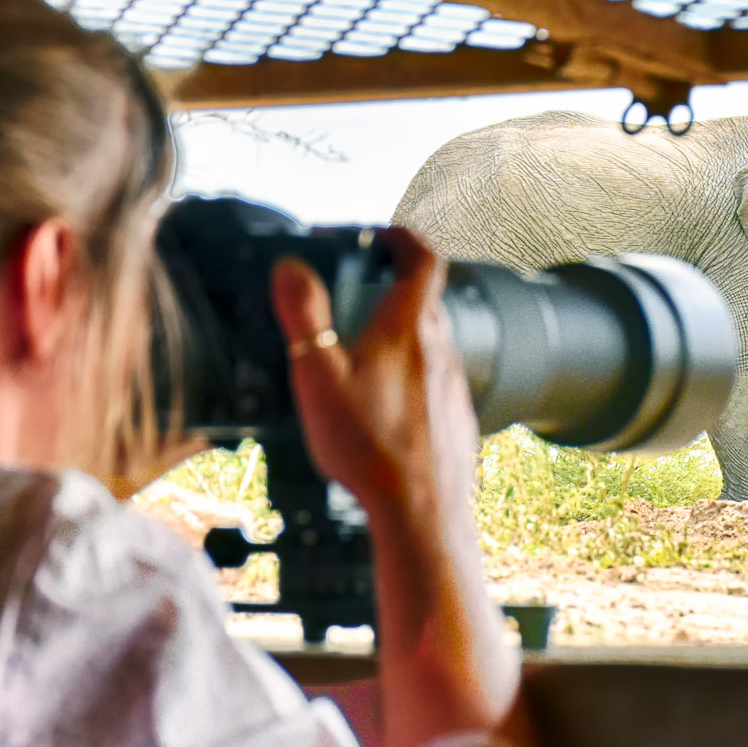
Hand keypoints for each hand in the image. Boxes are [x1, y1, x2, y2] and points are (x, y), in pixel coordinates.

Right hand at [268, 228, 479, 531]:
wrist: (420, 511)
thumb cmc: (370, 445)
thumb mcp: (318, 374)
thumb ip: (303, 315)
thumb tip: (291, 268)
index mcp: (410, 327)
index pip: (423, 256)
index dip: (402, 236)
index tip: (380, 235)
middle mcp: (441, 348)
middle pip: (423, 301)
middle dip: (387, 292)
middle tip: (350, 302)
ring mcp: (454, 385)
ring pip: (428, 345)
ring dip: (397, 339)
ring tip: (356, 360)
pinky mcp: (456, 418)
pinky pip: (432, 384)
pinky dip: (407, 381)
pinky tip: (379, 409)